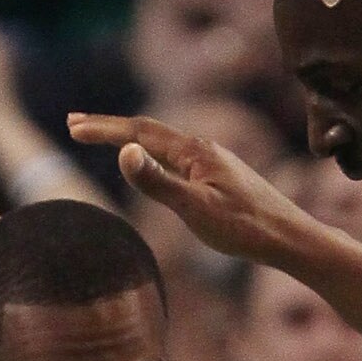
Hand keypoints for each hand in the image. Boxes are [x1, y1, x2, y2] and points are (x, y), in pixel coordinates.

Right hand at [69, 112, 315, 268]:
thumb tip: (124, 152)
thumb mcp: (195, 209)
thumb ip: (158, 182)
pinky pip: (175, 158)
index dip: (104, 129)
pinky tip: (152, 164)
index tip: (72, 127)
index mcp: (194, 151)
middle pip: (148, 131)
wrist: (288, 237)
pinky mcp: (219, 176)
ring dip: (131, 140)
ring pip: (162, 144)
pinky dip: (151, 155)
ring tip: (106, 140)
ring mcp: (212, 161)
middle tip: (75, 123)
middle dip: (110, 127)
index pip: (139, 132)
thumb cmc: (244, 228)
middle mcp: (202, 148)